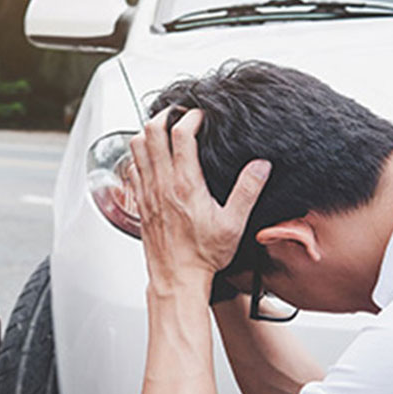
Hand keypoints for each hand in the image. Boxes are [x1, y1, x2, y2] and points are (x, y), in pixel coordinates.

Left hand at [129, 108, 270, 298]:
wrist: (176, 278)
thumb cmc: (203, 255)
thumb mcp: (234, 224)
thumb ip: (247, 191)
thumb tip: (261, 165)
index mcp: (186, 184)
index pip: (181, 135)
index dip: (191, 117)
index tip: (201, 116)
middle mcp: (162, 183)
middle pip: (152, 132)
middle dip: (166, 115)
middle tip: (179, 115)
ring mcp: (147, 191)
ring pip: (136, 146)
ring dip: (148, 132)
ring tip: (164, 130)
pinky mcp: (139, 202)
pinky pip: (131, 167)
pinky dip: (139, 154)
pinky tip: (152, 158)